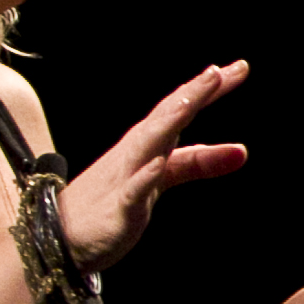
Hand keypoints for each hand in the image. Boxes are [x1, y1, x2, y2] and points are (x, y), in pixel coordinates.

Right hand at [56, 62, 253, 270]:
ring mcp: (124, 178)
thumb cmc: (113, 200)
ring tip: (191, 100)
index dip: (208, 89)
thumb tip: (242, 151)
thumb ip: (198, 162)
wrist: (60, 236)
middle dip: (190, 94)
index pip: (180, 108)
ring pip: (147, 145)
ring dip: (167, 122)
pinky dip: (144, 176)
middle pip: (165, 117)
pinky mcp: (116, 208)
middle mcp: (135, 152)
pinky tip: (158, 163)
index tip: (241, 67)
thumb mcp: (163, 177)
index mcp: (148, 142)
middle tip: (217, 71)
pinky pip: (131, 191)